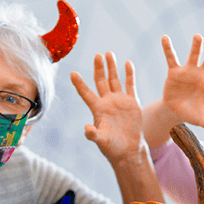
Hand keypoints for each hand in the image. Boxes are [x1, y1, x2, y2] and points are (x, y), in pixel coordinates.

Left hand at [71, 52, 144, 166]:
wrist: (129, 150)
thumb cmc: (112, 148)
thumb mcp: (102, 142)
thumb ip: (94, 135)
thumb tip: (87, 129)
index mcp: (98, 109)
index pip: (86, 93)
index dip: (79, 84)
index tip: (72, 73)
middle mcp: (107, 102)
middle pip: (101, 81)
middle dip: (99, 68)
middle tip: (97, 55)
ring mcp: (119, 101)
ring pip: (114, 80)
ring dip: (112, 67)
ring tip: (109, 53)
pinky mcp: (131, 102)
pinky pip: (130, 85)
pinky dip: (129, 74)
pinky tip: (127, 63)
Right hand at [160, 34, 203, 136]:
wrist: (177, 111)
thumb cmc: (194, 114)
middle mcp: (202, 75)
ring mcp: (189, 71)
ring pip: (194, 56)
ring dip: (196, 46)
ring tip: (198, 37)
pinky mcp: (175, 71)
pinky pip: (171, 58)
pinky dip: (168, 48)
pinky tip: (165, 38)